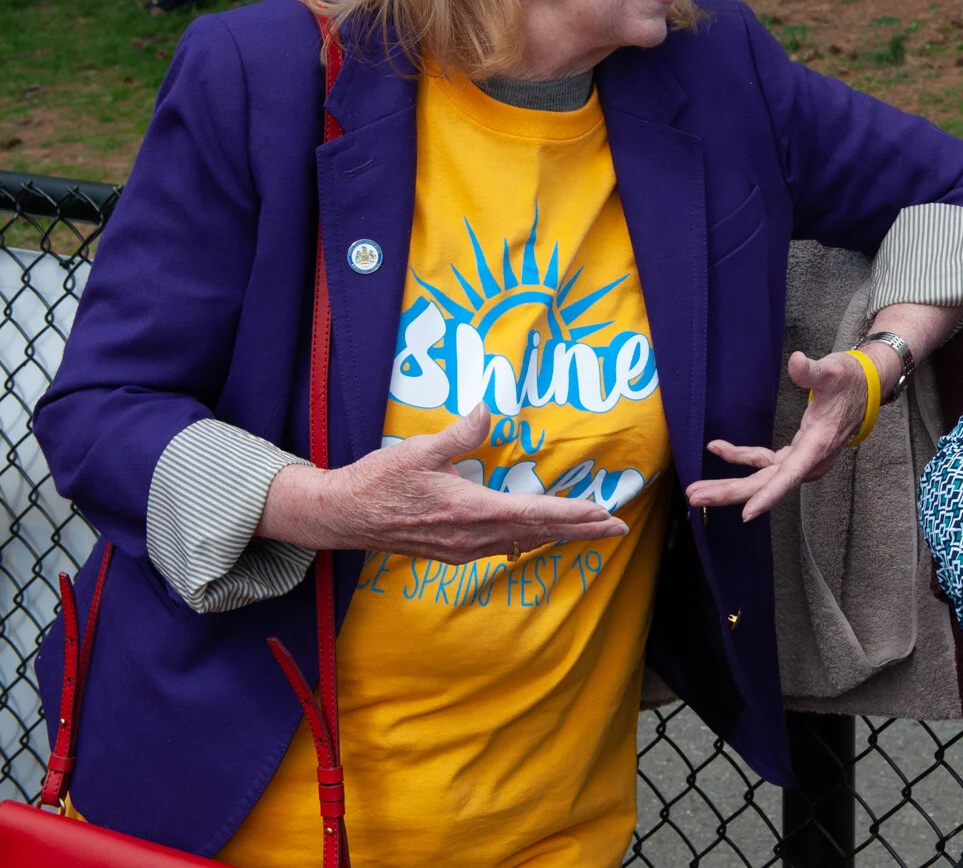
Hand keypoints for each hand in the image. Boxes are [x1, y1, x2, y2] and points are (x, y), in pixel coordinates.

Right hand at [258, 406, 628, 562]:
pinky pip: (503, 547)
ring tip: (591, 531)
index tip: (604, 513)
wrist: (343, 516)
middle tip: (618, 530)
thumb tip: (488, 411)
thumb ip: (460, 433)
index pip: (535, 514)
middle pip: (539, 534)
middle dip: (581, 531)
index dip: (573, 514)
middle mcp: (473, 538)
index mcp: (471, 512)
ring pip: (523, 543)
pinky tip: (540, 536)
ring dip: (559, 536)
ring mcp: (463, 549)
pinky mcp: (452, 552)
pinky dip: (530, 540)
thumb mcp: (420, 450)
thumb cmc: (380, 481)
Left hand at [684, 347, 883, 519]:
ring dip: (730, 484)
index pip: (791, 474)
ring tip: (697, 491)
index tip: (747, 513)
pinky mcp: (796, 454)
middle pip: (767, 484)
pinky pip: (764, 462)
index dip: (769, 495)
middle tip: (696, 497)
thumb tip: (797, 361)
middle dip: (731, 492)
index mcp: (818, 444)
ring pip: (762, 479)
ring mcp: (802, 460)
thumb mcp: (834, 371)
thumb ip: (812, 371)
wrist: (866, 389)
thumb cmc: (850, 381)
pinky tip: (719, 449)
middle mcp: (810, 460)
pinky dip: (741, 457)